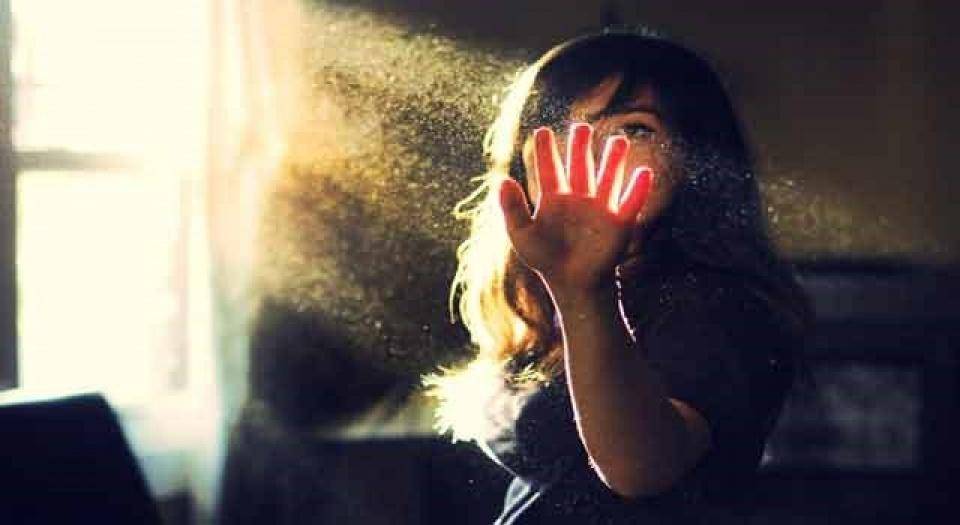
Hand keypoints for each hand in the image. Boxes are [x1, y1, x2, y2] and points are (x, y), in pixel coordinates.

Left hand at [499, 123, 653, 290]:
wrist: (572, 285)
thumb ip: (512, 208)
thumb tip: (502, 181)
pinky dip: (638, 189)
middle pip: (580, 166)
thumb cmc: (545, 260)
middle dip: (580, 147)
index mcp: (553, 200)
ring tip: (619, 140)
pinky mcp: (618, 223)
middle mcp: (578, 199)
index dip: (545, 152)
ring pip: (608, 178)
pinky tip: (643, 173)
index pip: (549, 170)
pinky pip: (630, 203)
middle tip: (580, 127)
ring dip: (613, 160)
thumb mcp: (522, 234)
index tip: (541, 132)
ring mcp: (599, 209)